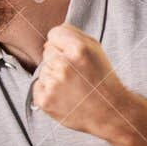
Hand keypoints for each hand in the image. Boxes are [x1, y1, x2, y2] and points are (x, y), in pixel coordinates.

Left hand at [32, 24, 132, 138]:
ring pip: (43, 69)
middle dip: (59, 59)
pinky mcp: (44, 99)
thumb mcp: (96, 50)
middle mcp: (63, 65)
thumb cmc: (102, 79)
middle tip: (75, 74)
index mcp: (78, 49)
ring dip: (54, 75)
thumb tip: (53, 33)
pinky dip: (48, 90)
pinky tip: (64, 95)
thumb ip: (74, 34)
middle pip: (47, 51)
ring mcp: (52, 83)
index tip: (73, 55)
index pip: (54, 34)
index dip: (63, 44)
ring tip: (72, 86)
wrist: (108, 112)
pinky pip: (38, 85)